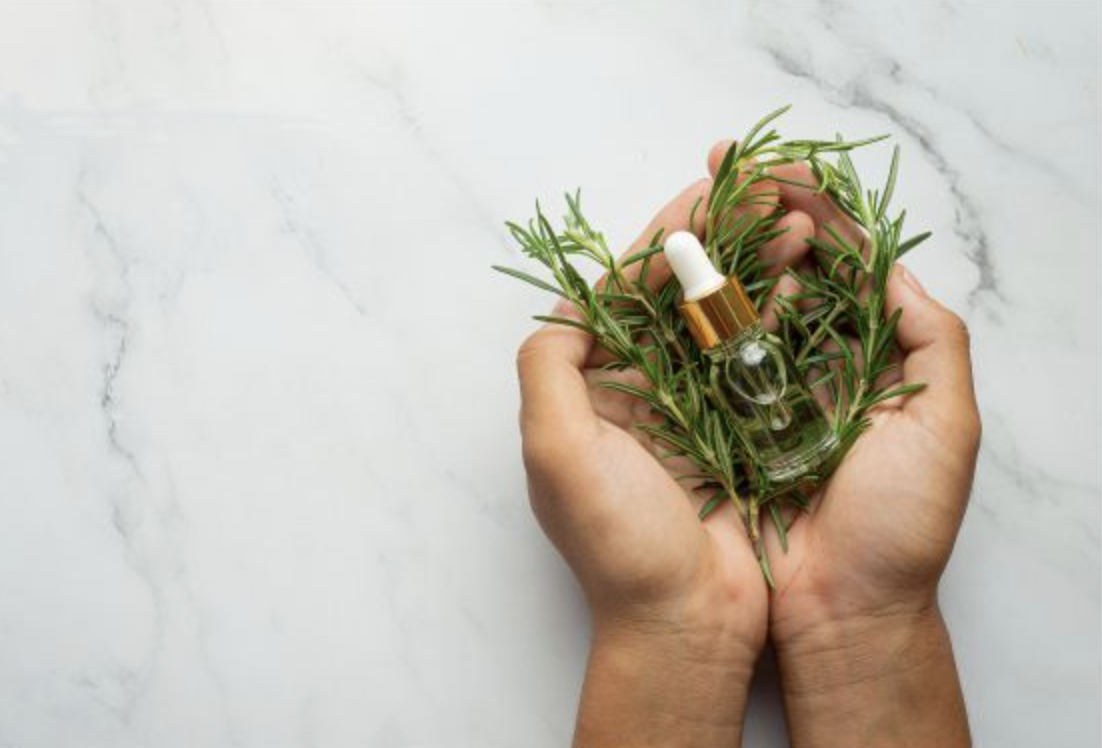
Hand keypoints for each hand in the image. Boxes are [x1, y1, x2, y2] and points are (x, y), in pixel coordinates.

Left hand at [516, 179, 813, 746]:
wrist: (687, 621)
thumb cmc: (619, 544)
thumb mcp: (557, 450)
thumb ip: (549, 366)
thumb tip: (567, 304)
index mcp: (591, 386)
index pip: (623, 291)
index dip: (661, 240)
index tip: (704, 197)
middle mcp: (638, 389)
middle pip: (677, 293)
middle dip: (720, 239)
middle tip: (765, 190)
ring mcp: (692, 407)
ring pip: (723, 316)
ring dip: (758, 266)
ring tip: (798, 222)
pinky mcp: (739, 429)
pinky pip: (758, 359)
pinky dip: (782, 316)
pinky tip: (810, 281)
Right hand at [700, 144, 978, 746]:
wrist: (839, 608)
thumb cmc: (900, 525)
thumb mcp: (945, 425)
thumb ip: (933, 340)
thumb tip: (890, 267)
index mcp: (872, 358)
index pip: (844, 265)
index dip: (818, 212)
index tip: (788, 172)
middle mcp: (810, 364)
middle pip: (781, 269)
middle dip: (754, 211)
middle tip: (724, 163)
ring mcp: (758, 390)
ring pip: (734, 302)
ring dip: (721, 249)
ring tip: (703, 203)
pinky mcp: (713, 419)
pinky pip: (697, 355)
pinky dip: (687, 313)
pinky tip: (678, 275)